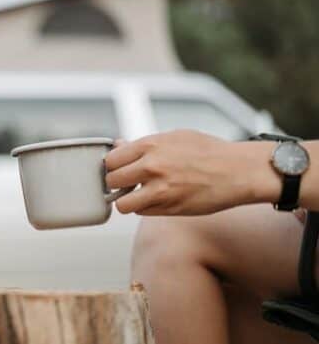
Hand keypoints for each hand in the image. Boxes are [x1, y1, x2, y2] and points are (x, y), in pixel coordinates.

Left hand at [104, 130, 279, 215]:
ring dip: (127, 201)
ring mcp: (160, 190)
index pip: (110, 159)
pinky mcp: (170, 209)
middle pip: (111, 181)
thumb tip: (119, 145)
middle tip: (128, 182)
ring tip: (139, 194)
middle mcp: (152, 167)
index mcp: (150, 145)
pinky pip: (142, 213)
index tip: (119, 168)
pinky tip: (157, 199)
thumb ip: (144, 144)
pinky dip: (145, 208)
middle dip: (117, 183)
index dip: (113, 165)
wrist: (239, 171)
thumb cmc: (209, 152)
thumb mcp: (174, 137)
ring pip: (122, 204)